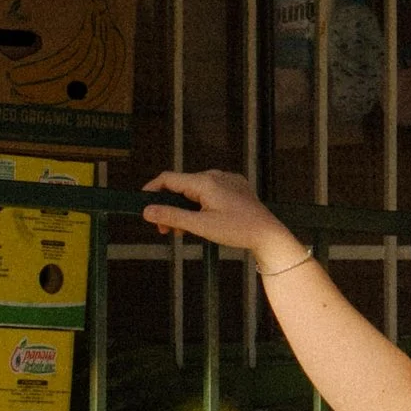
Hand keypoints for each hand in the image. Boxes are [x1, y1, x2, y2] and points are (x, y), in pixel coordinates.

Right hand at [143, 169, 298, 266]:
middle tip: (164, 229)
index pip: (169, 179)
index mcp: (205, 181)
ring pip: (196, 190)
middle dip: (170, 206)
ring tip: (183, 230)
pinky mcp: (235, 187)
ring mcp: (227, 180)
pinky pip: (210, 192)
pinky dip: (200, 205)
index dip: (152, 190)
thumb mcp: (200, 226)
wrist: (268, 234)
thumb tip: (147, 211)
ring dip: (184, 208)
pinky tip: (201, 222)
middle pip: (182, 186)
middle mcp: (215, 175)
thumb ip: (172, 216)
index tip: (142, 204)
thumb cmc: (237, 230)